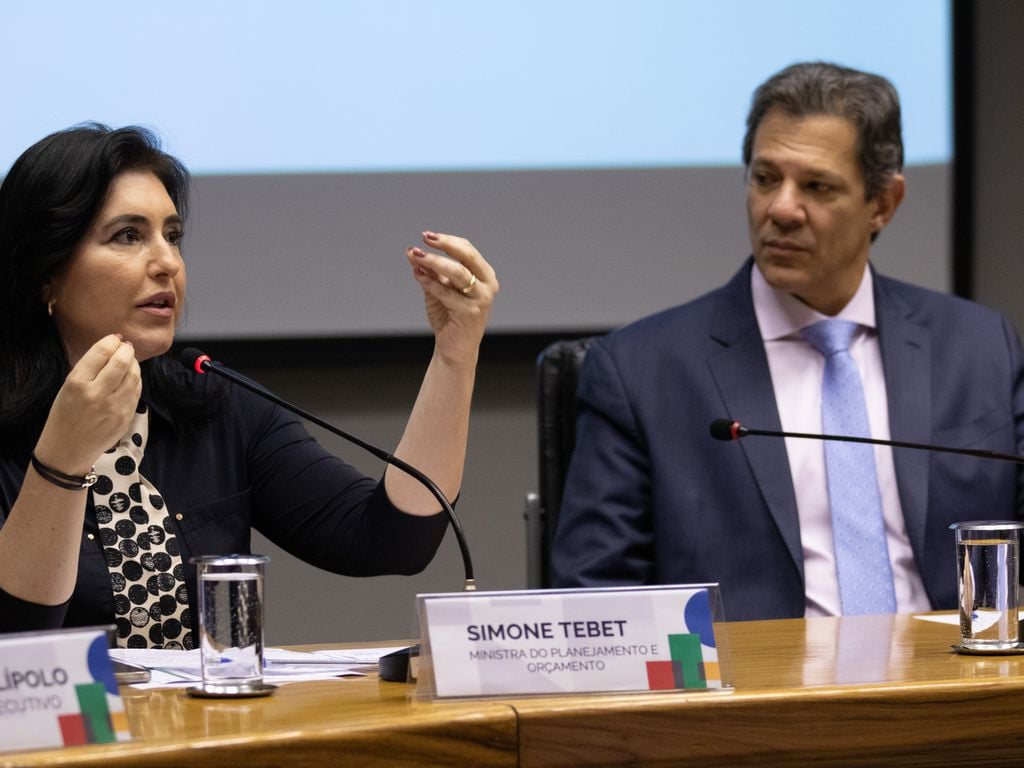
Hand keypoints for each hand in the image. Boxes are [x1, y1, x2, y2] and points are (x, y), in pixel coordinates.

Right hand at [34, 334, 141, 473]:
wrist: (68, 449)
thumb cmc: (65, 414)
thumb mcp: (68, 387)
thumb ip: (89, 368)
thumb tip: (112, 347)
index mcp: (77, 383)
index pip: (100, 353)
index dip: (111, 341)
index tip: (115, 338)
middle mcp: (97, 394)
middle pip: (121, 362)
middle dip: (127, 350)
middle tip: (126, 346)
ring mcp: (114, 407)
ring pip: (133, 376)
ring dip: (134, 364)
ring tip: (129, 359)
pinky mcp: (125, 417)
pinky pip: (136, 392)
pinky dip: (136, 380)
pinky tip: (131, 376)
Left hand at [406, 231, 497, 366]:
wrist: (454, 348)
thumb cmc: (448, 317)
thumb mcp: (437, 289)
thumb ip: (428, 271)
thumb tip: (411, 252)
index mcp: (484, 275)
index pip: (467, 250)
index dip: (447, 241)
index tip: (426, 236)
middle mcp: (488, 285)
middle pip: (467, 256)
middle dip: (445, 245)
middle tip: (424, 239)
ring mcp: (482, 298)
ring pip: (457, 272)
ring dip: (434, 262)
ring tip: (416, 256)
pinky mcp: (471, 312)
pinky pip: (447, 292)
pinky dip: (430, 283)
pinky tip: (418, 275)